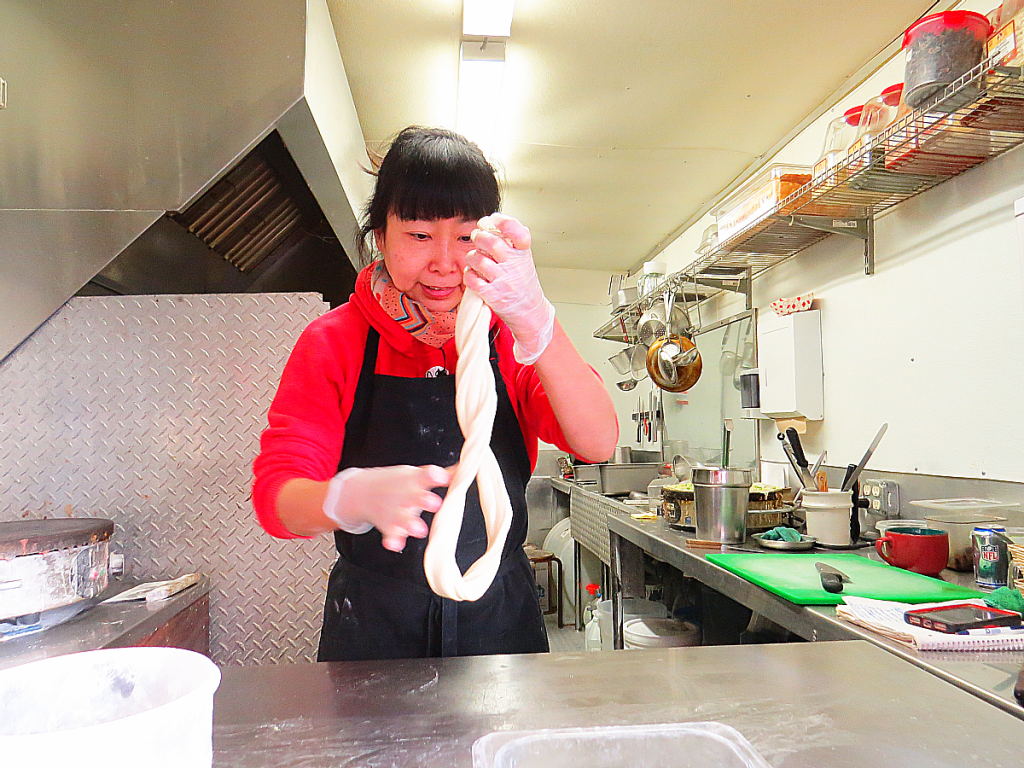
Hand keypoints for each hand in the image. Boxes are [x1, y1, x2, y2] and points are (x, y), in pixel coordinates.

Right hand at [322, 465, 450, 551]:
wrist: (362, 492)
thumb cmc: (395, 483)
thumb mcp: (414, 474)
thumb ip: (440, 474)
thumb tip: (466, 467)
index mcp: (415, 481)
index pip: (426, 475)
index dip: (434, 476)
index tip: (441, 476)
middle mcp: (406, 496)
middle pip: (417, 497)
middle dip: (425, 501)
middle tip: (435, 503)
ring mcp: (396, 512)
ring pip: (404, 519)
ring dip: (411, 524)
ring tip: (418, 529)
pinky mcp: (389, 527)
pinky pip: (391, 536)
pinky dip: (393, 540)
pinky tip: (395, 543)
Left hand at [465, 213, 554, 364]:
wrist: (530, 311)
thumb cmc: (522, 282)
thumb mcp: (523, 258)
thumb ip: (509, 240)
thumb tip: (488, 221)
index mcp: (523, 254)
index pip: (520, 233)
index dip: (505, 223)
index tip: (494, 220)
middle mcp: (514, 266)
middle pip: (493, 243)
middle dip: (480, 237)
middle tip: (478, 239)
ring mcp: (503, 281)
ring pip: (479, 260)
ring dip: (471, 257)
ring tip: (475, 259)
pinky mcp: (493, 295)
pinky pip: (472, 280)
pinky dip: (469, 275)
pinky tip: (474, 275)